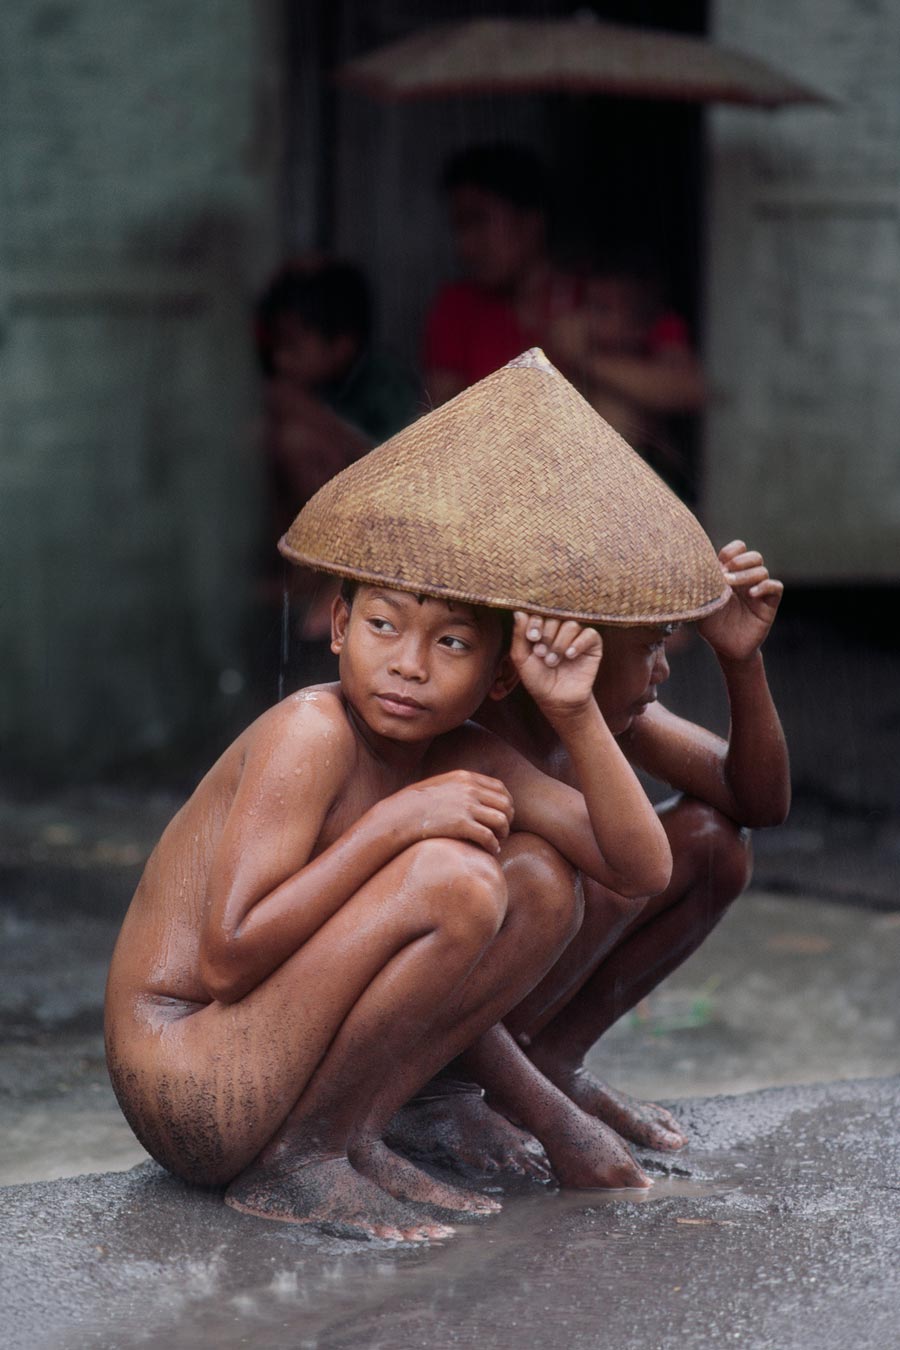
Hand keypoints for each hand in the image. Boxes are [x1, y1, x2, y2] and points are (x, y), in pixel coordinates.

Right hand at [395, 771, 513, 855]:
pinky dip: (494, 845)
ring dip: (503, 834)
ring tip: (497, 842)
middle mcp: (469, 789)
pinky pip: (489, 836)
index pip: (500, 789)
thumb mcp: (440, 786)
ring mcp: (466, 806)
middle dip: (508, 820)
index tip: (502, 817)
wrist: (398, 816)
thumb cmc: (417, 805)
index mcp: (465, 777)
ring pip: (502, 820)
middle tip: (502, 833)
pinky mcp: (461, 825)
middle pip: (506, 804)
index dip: (506, 804)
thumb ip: (460, 787)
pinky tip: (490, 851)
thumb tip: (477, 797)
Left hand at [511, 613, 602, 720]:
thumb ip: (518, 634)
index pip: (540, 611)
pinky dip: (578, 644)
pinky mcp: (593, 644)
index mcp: (543, 627)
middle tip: (542, 654)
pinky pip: (589, 633)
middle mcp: (560, 627)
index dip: (536, 622)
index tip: (532, 638)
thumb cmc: (537, 679)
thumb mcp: (521, 658)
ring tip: (553, 661)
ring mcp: (577, 634)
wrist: (556, 699)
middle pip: (556, 616)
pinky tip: (570, 656)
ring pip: (571, 624)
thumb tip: (519, 611)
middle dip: (547, 635)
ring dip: (560, 644)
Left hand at [698, 540, 782, 662]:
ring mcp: (758, 591)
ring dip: (747, 574)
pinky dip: (765, 586)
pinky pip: (775, 587)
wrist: (727, 648)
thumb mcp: (703, 604)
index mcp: (731, 574)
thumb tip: (700, 568)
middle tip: (726, 573)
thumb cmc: (713, 625)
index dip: (731, 551)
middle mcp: (746, 580)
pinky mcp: (769, 604)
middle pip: (753, 556)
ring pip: (762, 570)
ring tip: (732, 585)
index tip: (719, 563)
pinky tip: (751, 594)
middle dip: (740, 560)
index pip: (738, 550)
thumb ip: (703, 586)